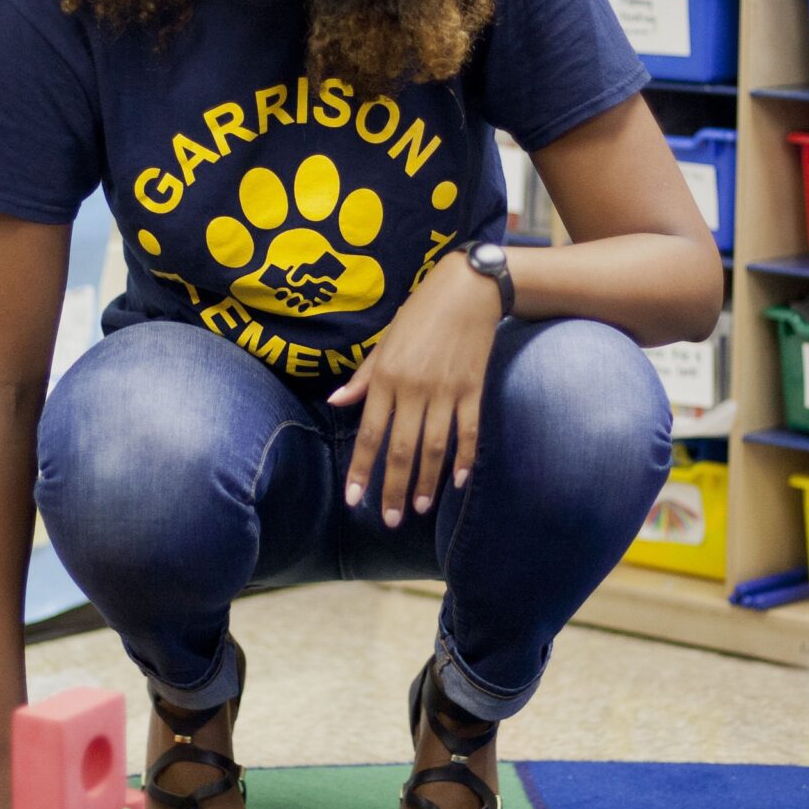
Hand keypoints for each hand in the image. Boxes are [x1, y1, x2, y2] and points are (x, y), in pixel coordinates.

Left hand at [330, 253, 498, 525]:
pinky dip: (463, 458)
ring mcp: (445, 391)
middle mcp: (412, 388)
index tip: (355, 499)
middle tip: (388, 519)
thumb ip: (363, 377)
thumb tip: (337, 401)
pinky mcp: (472, 389)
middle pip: (400, 449)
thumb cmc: (419, 313)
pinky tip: (457, 482)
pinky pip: (468, 431)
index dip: (362, 470)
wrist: (467, 289)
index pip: (370, 434)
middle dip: (392, 488)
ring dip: (425, 482)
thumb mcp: (384, 342)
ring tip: (417, 509)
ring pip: (433, 447)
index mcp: (386, 377)